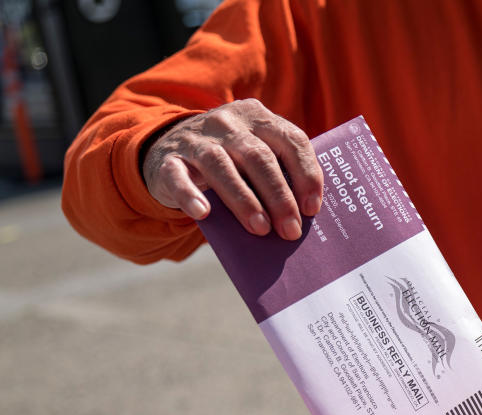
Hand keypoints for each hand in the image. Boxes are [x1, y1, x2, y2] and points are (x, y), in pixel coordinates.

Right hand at [142, 98, 322, 239]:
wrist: (168, 150)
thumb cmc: (229, 161)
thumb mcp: (253, 156)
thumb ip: (276, 174)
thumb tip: (301, 217)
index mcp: (258, 117)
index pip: (291, 140)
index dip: (307, 174)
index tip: (312, 208)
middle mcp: (228, 122)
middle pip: (259, 157)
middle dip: (279, 196)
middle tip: (291, 230)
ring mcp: (196, 139)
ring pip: (221, 166)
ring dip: (245, 201)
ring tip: (261, 229)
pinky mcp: (168, 160)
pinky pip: (178, 177)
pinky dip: (190, 195)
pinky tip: (203, 213)